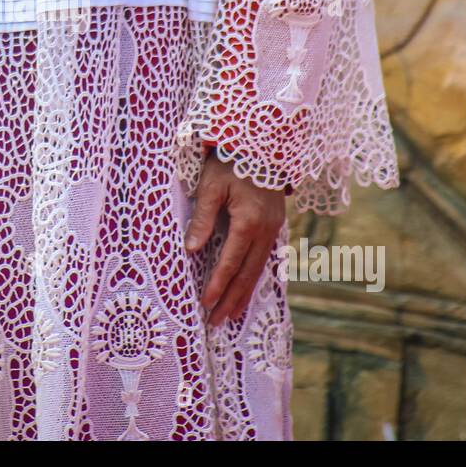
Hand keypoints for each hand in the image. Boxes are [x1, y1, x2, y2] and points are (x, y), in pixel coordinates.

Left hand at [185, 153, 286, 326]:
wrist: (261, 144)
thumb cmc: (230, 163)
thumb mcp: (210, 187)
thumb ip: (202, 218)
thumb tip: (191, 250)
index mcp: (249, 222)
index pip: (230, 262)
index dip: (218, 285)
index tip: (206, 304)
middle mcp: (265, 231)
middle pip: (247, 273)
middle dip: (231, 299)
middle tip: (216, 322)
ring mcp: (273, 230)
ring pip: (257, 270)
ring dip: (243, 294)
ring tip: (230, 315)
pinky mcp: (274, 226)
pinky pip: (264, 259)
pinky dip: (253, 278)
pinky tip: (245, 289)